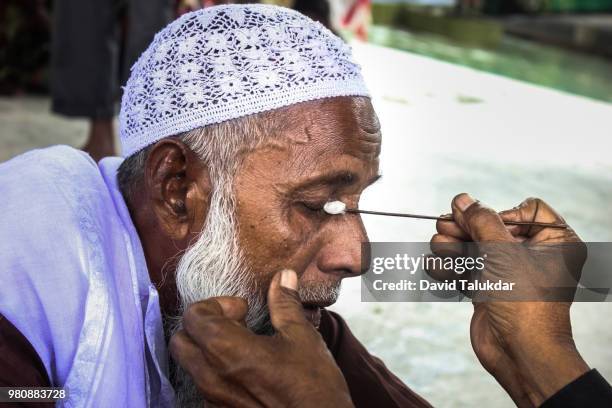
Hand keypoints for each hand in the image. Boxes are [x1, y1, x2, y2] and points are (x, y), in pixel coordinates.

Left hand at [169, 269, 352, 407]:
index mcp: (227, 350)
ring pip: (190, 366)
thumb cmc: (313, 385)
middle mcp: (210, 377)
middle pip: (181, 341)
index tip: (244, 309)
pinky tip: (247, 372)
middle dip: (203, 326)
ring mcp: (213, 400)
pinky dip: (216, 372)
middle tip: (236, 325)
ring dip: (207, 350)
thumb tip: (283, 276)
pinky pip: (204, 388)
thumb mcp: (302, 337)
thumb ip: (285, 304)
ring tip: (243, 348)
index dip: (216, 305)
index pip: (193, 316)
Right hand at [431, 194, 588, 406]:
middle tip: (443, 227)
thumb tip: (461, 200)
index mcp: (554, 243)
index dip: (500, 214)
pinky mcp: (488, 289)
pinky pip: (465, 269)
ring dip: (452, 247)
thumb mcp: (504, 252)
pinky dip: (448, 267)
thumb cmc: (525, 303)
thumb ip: (480, 221)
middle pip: (490, 228)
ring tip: (439, 248)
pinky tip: (435, 267)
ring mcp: (508, 274)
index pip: (525, 211)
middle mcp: (532, 256)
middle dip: (464, 229)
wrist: (520, 354)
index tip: (484, 225)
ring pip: (473, 248)